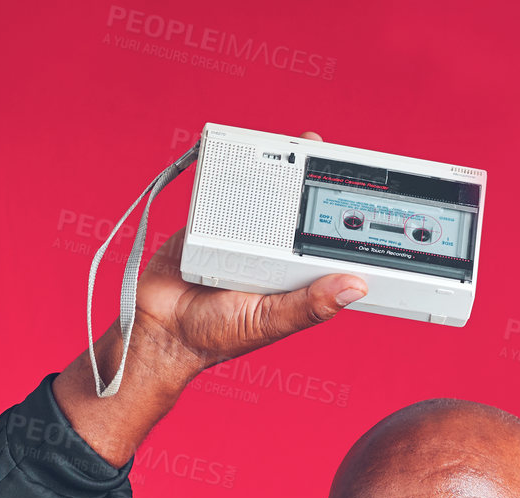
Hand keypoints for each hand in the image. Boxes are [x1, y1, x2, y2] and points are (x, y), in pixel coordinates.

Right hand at [131, 131, 366, 377]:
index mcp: (293, 278)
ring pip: (265, 194)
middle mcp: (272, 254)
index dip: (341, 220)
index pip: (325, 245)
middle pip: (297, 210)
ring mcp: (243, 234)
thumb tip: (356, 287)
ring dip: (277, 168)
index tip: (359, 192)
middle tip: (322, 150)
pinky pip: (226, 189)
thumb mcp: (269, 321)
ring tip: (296, 142)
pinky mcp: (212, 220)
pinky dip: (233, 170)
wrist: (160, 326)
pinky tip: (244, 151)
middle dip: (312, 180)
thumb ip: (309, 305)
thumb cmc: (216, 334)